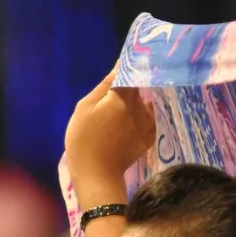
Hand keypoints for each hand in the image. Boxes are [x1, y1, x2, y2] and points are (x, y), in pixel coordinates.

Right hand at [65, 70, 155, 198]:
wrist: (97, 174)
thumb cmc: (84, 139)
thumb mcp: (85, 108)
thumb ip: (104, 86)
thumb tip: (120, 66)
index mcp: (123, 96)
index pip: (132, 72)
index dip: (129, 66)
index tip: (126, 61)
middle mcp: (140, 107)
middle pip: (140, 88)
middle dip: (133, 84)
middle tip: (118, 90)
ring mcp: (147, 124)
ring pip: (146, 104)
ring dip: (139, 102)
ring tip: (125, 108)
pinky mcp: (148, 138)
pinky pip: (151, 120)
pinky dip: (146, 116)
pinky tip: (136, 120)